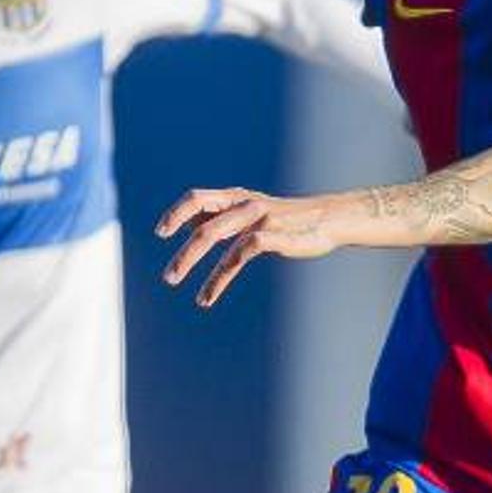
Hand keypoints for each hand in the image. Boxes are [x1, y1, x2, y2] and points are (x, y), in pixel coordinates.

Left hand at [156, 189, 343, 307]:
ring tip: (188, 292)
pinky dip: (220, 277)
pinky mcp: (274, 235)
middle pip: (203, 225)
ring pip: (215, 237)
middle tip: (169, 278)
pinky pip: (238, 255)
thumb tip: (189, 224)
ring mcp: (259, 219)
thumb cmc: (288, 219)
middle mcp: (244, 205)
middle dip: (183, 253)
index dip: (176, 213)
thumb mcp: (252, 212)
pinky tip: (210, 294)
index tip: (161, 233)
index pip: (197, 198)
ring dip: (195, 264)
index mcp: (236, 198)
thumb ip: (222, 217)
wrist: (330, 218)